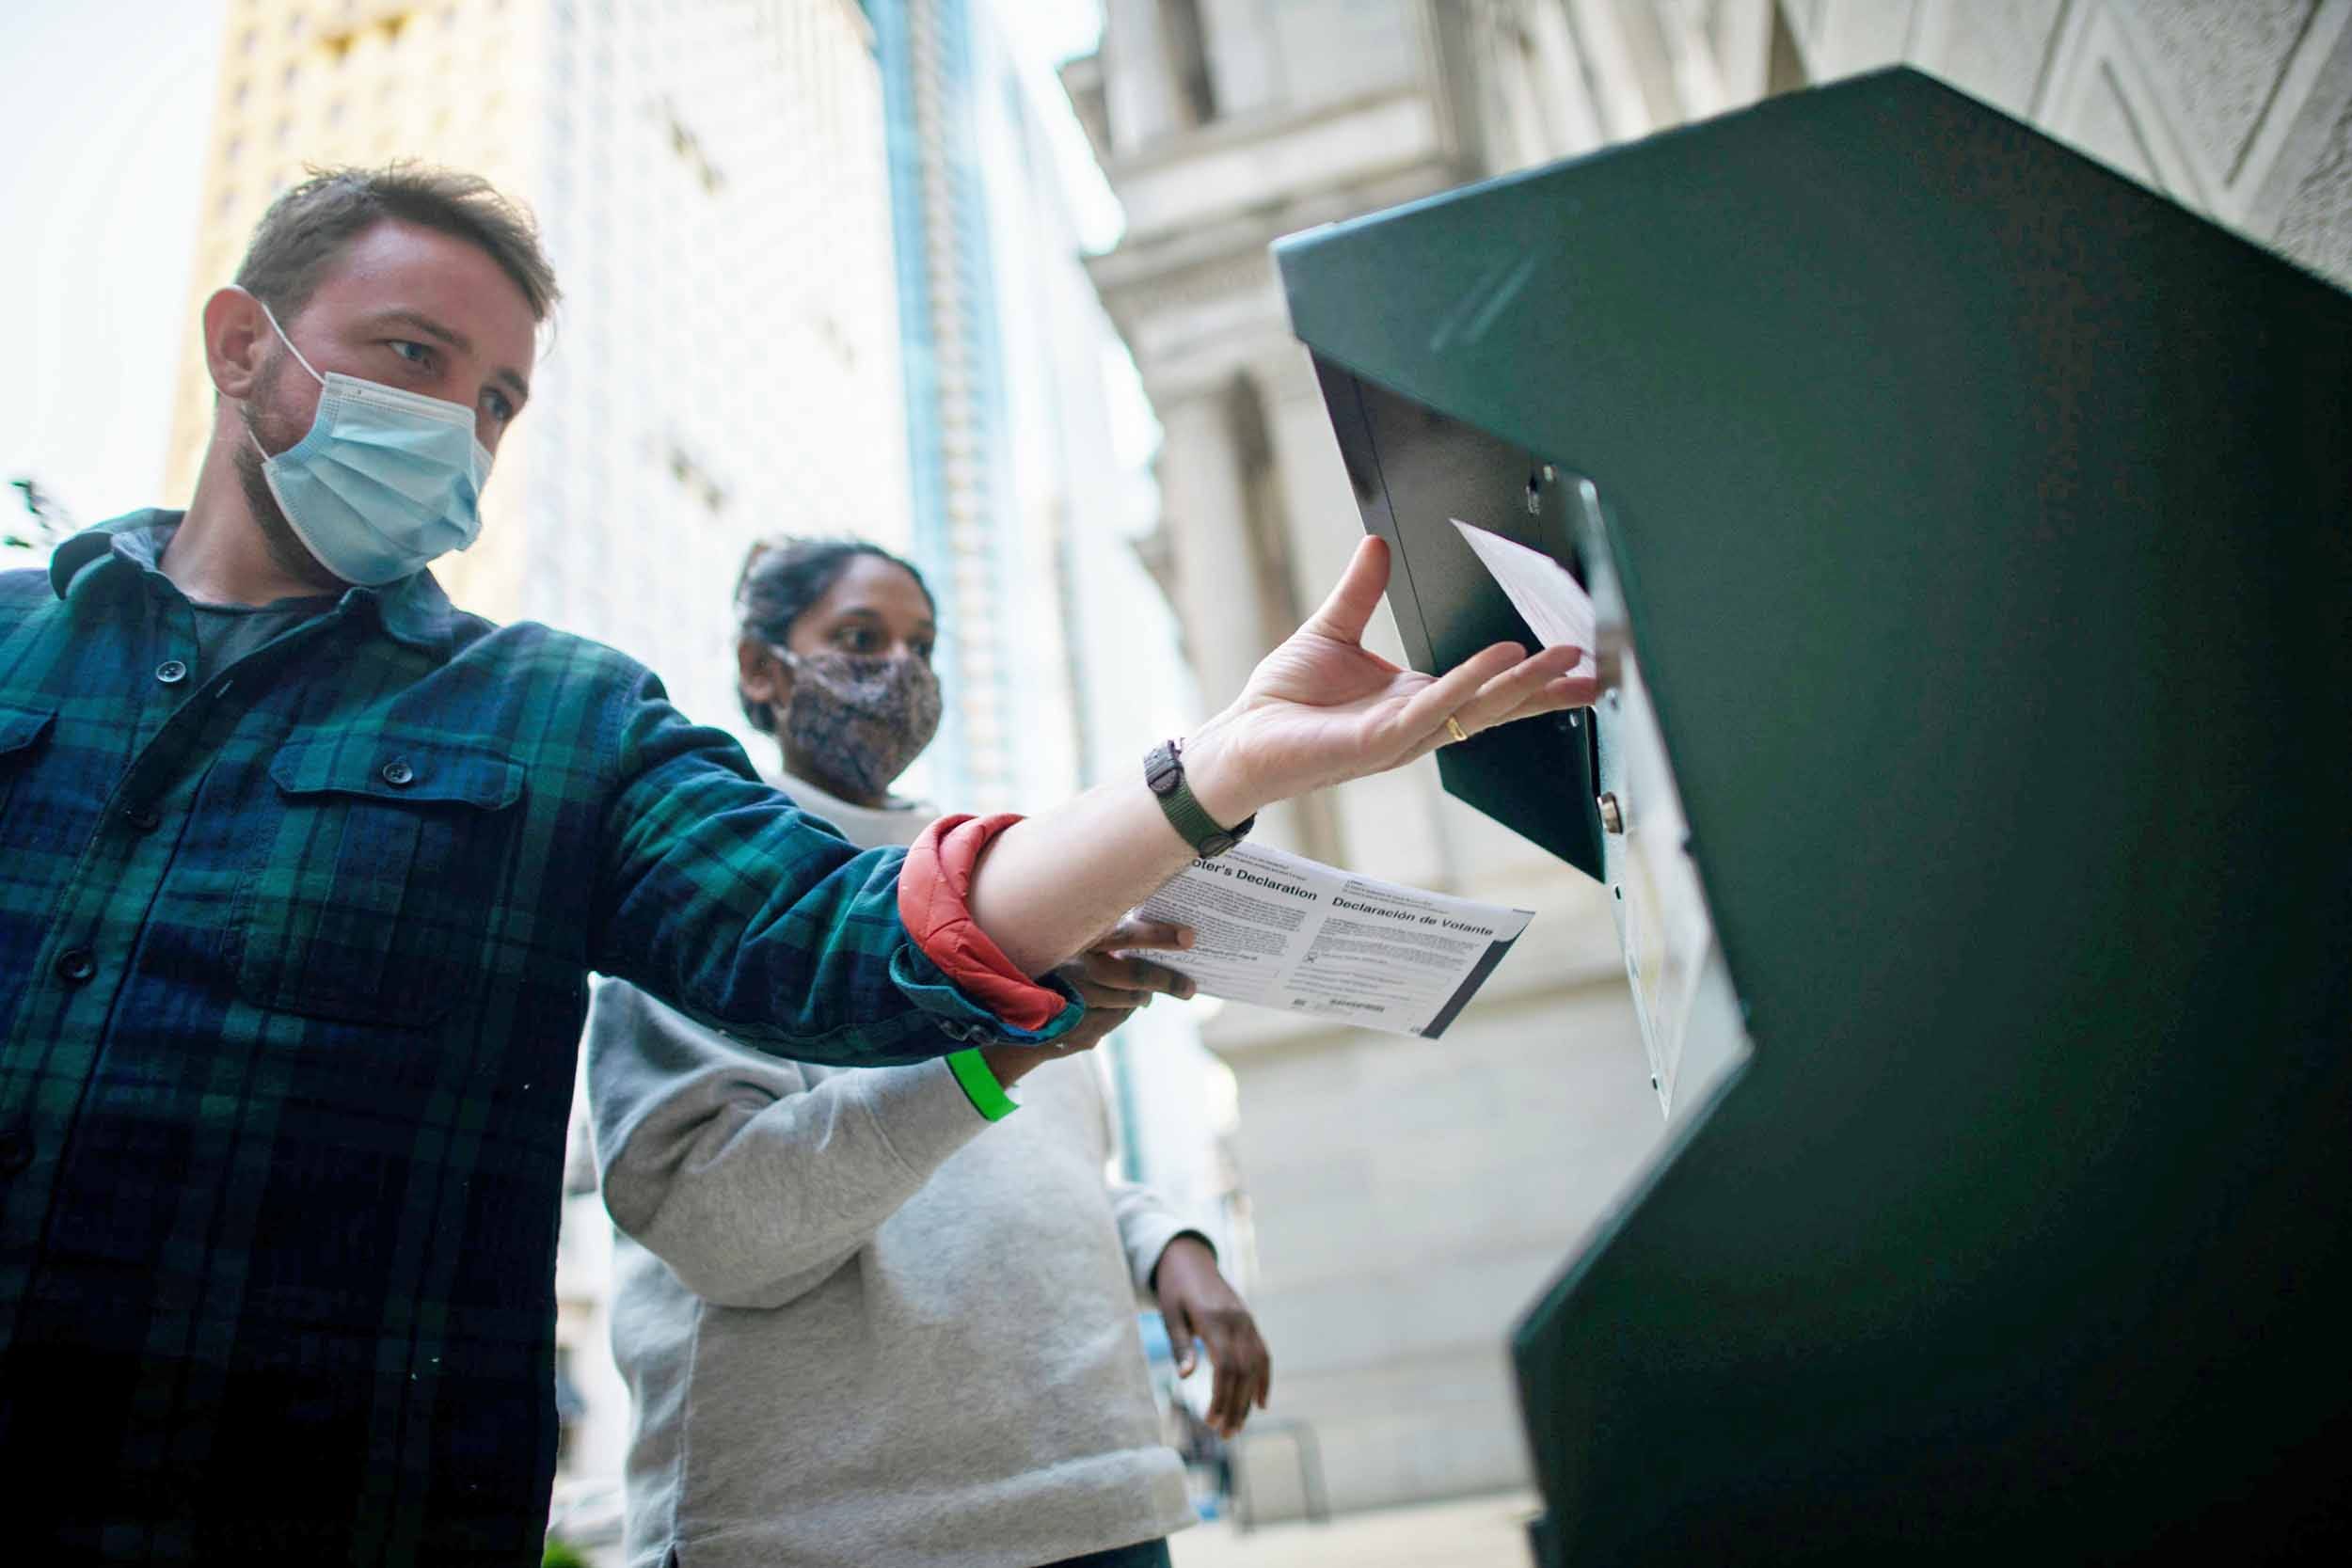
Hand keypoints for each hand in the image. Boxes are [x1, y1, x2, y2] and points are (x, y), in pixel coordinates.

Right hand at [979, 917, 1195, 1086]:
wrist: (1000, 1010)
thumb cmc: (1041, 963)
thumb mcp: (1063, 939)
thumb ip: (1097, 934)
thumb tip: (1143, 934)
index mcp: (1075, 941)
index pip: (1126, 935)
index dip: (1159, 935)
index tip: (1189, 938)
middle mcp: (1076, 971)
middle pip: (1137, 977)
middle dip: (1168, 981)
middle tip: (1189, 988)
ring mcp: (1077, 1004)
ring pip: (1129, 1002)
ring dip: (1141, 997)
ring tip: (1144, 994)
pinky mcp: (1077, 1030)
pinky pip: (1114, 1021)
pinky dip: (1119, 1013)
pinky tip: (1113, 1006)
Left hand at [1153, 1235, 1269, 1437]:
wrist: (1188, 1256)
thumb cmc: (1173, 1287)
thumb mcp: (1169, 1313)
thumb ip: (1180, 1344)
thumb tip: (1184, 1377)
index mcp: (1214, 1318)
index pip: (1225, 1366)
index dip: (1221, 1397)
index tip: (1211, 1421)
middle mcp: (1237, 1321)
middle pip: (1243, 1372)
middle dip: (1235, 1405)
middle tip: (1225, 1435)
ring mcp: (1247, 1321)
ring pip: (1256, 1367)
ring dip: (1249, 1399)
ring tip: (1238, 1426)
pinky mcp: (1249, 1322)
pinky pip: (1263, 1354)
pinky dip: (1264, 1379)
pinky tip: (1260, 1403)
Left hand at [1180, 536, 1596, 823]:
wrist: (1240, 739)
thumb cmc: (1282, 702)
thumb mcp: (1332, 631)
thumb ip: (1361, 592)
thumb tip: (1376, 545)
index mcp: (1415, 701)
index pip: (1487, 690)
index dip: (1532, 678)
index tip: (1576, 662)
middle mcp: (1417, 724)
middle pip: (1497, 705)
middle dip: (1547, 687)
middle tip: (1594, 668)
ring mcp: (1401, 737)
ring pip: (1476, 710)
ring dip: (1522, 685)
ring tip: (1563, 661)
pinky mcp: (1376, 742)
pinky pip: (1433, 711)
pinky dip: (1468, 685)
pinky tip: (1497, 665)